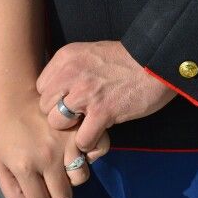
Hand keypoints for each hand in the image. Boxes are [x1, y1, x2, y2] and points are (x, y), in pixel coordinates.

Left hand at [0, 89, 109, 197]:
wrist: (18, 94)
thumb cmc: (7, 131)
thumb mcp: (0, 163)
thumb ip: (13, 193)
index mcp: (25, 167)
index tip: (40, 195)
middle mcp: (49, 158)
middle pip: (64, 196)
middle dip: (56, 191)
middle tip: (49, 177)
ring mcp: (67, 142)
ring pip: (81, 178)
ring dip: (72, 174)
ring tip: (62, 160)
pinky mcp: (82, 128)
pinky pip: (98, 153)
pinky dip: (90, 154)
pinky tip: (77, 148)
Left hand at [37, 41, 176, 151]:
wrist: (156, 61)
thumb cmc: (126, 59)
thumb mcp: (90, 53)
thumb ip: (71, 69)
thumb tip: (59, 91)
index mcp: (66, 58)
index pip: (41, 87)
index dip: (54, 99)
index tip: (68, 102)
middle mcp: (70, 74)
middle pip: (44, 106)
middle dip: (58, 115)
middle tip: (76, 118)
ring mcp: (85, 94)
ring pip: (57, 123)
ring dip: (70, 131)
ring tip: (85, 128)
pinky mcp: (102, 112)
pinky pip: (81, 139)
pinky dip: (88, 144)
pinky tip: (97, 137)